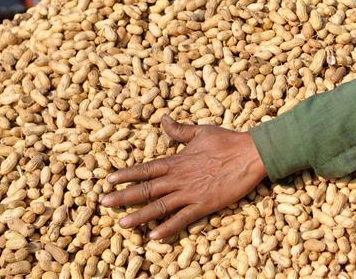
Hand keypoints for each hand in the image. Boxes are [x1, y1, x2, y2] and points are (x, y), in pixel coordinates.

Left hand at [100, 114, 266, 239]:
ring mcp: (191, 192)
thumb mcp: (201, 131)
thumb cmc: (228, 140)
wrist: (251, 154)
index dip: (126, 174)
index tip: (109, 180)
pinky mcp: (204, 204)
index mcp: (177, 160)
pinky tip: (154, 236)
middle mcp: (179, 178)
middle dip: (123, 196)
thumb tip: (163, 119)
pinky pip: (182, 219)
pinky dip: (168, 228)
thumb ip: (179, 130)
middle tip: (104, 203)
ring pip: (159, 206)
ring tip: (122, 223)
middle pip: (146, 189)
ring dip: (139, 216)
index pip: (146, 169)